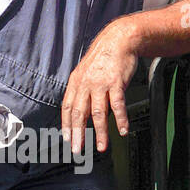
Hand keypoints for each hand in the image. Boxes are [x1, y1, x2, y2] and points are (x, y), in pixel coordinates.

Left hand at [61, 19, 138, 155]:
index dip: (67, 125)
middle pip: (80, 113)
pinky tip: (122, 130)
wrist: (119, 39)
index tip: (67, 139)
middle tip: (78, 149)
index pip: (68, 107)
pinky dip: (120, 119)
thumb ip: (83, 92)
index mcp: (76, 82)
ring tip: (101, 147)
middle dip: (78, 134)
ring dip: (100, 132)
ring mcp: (101, 83)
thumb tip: (82, 112)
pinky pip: (118, 105)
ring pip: (98, 113)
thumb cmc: (104, 58)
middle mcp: (86, 84)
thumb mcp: (86, 72)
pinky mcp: (116, 82)